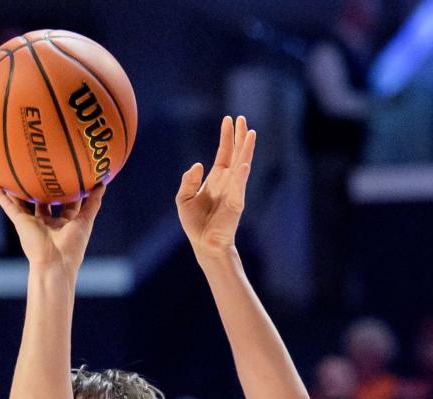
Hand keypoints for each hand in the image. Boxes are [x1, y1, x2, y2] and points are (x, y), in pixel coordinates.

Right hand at [0, 182, 104, 271]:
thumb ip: (93, 203)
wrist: (54, 264)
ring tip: (12, 173)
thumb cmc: (72, 246)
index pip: (66, 203)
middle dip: (43, 187)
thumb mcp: (86, 221)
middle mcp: (47, 222)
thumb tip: (103, 184)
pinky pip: (9, 207)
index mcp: (63, 223)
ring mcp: (33, 222)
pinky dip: (1, 197)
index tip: (69, 173)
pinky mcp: (21, 223)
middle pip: (44, 200)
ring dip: (18, 190)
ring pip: (24, 202)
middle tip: (42, 167)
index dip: (68, 189)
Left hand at [176, 115, 254, 259]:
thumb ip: (188, 181)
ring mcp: (234, 190)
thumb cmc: (195, 224)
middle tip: (243, 118)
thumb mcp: (184, 199)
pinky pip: (240, 186)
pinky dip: (242, 175)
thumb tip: (198, 165)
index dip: (226, 137)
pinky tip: (245, 163)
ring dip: (246, 150)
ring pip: (242, 165)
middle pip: (236, 154)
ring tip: (251, 133)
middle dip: (239, 136)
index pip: (224, 153)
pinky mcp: (236, 203)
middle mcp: (228, 181)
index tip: (228, 120)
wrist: (204, 244)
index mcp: (216, 179)